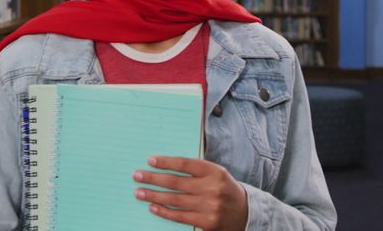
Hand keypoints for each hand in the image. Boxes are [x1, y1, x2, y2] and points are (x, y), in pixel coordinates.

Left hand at [133, 156, 247, 230]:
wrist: (245, 212)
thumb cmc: (224, 189)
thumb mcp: (216, 173)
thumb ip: (195, 170)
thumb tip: (164, 167)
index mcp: (214, 171)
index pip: (185, 164)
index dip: (166, 162)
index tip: (150, 161)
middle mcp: (212, 188)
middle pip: (176, 182)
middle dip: (153, 178)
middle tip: (137, 176)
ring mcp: (209, 207)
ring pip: (175, 200)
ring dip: (154, 196)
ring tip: (139, 192)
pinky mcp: (206, 222)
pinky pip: (180, 216)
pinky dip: (164, 211)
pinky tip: (152, 206)